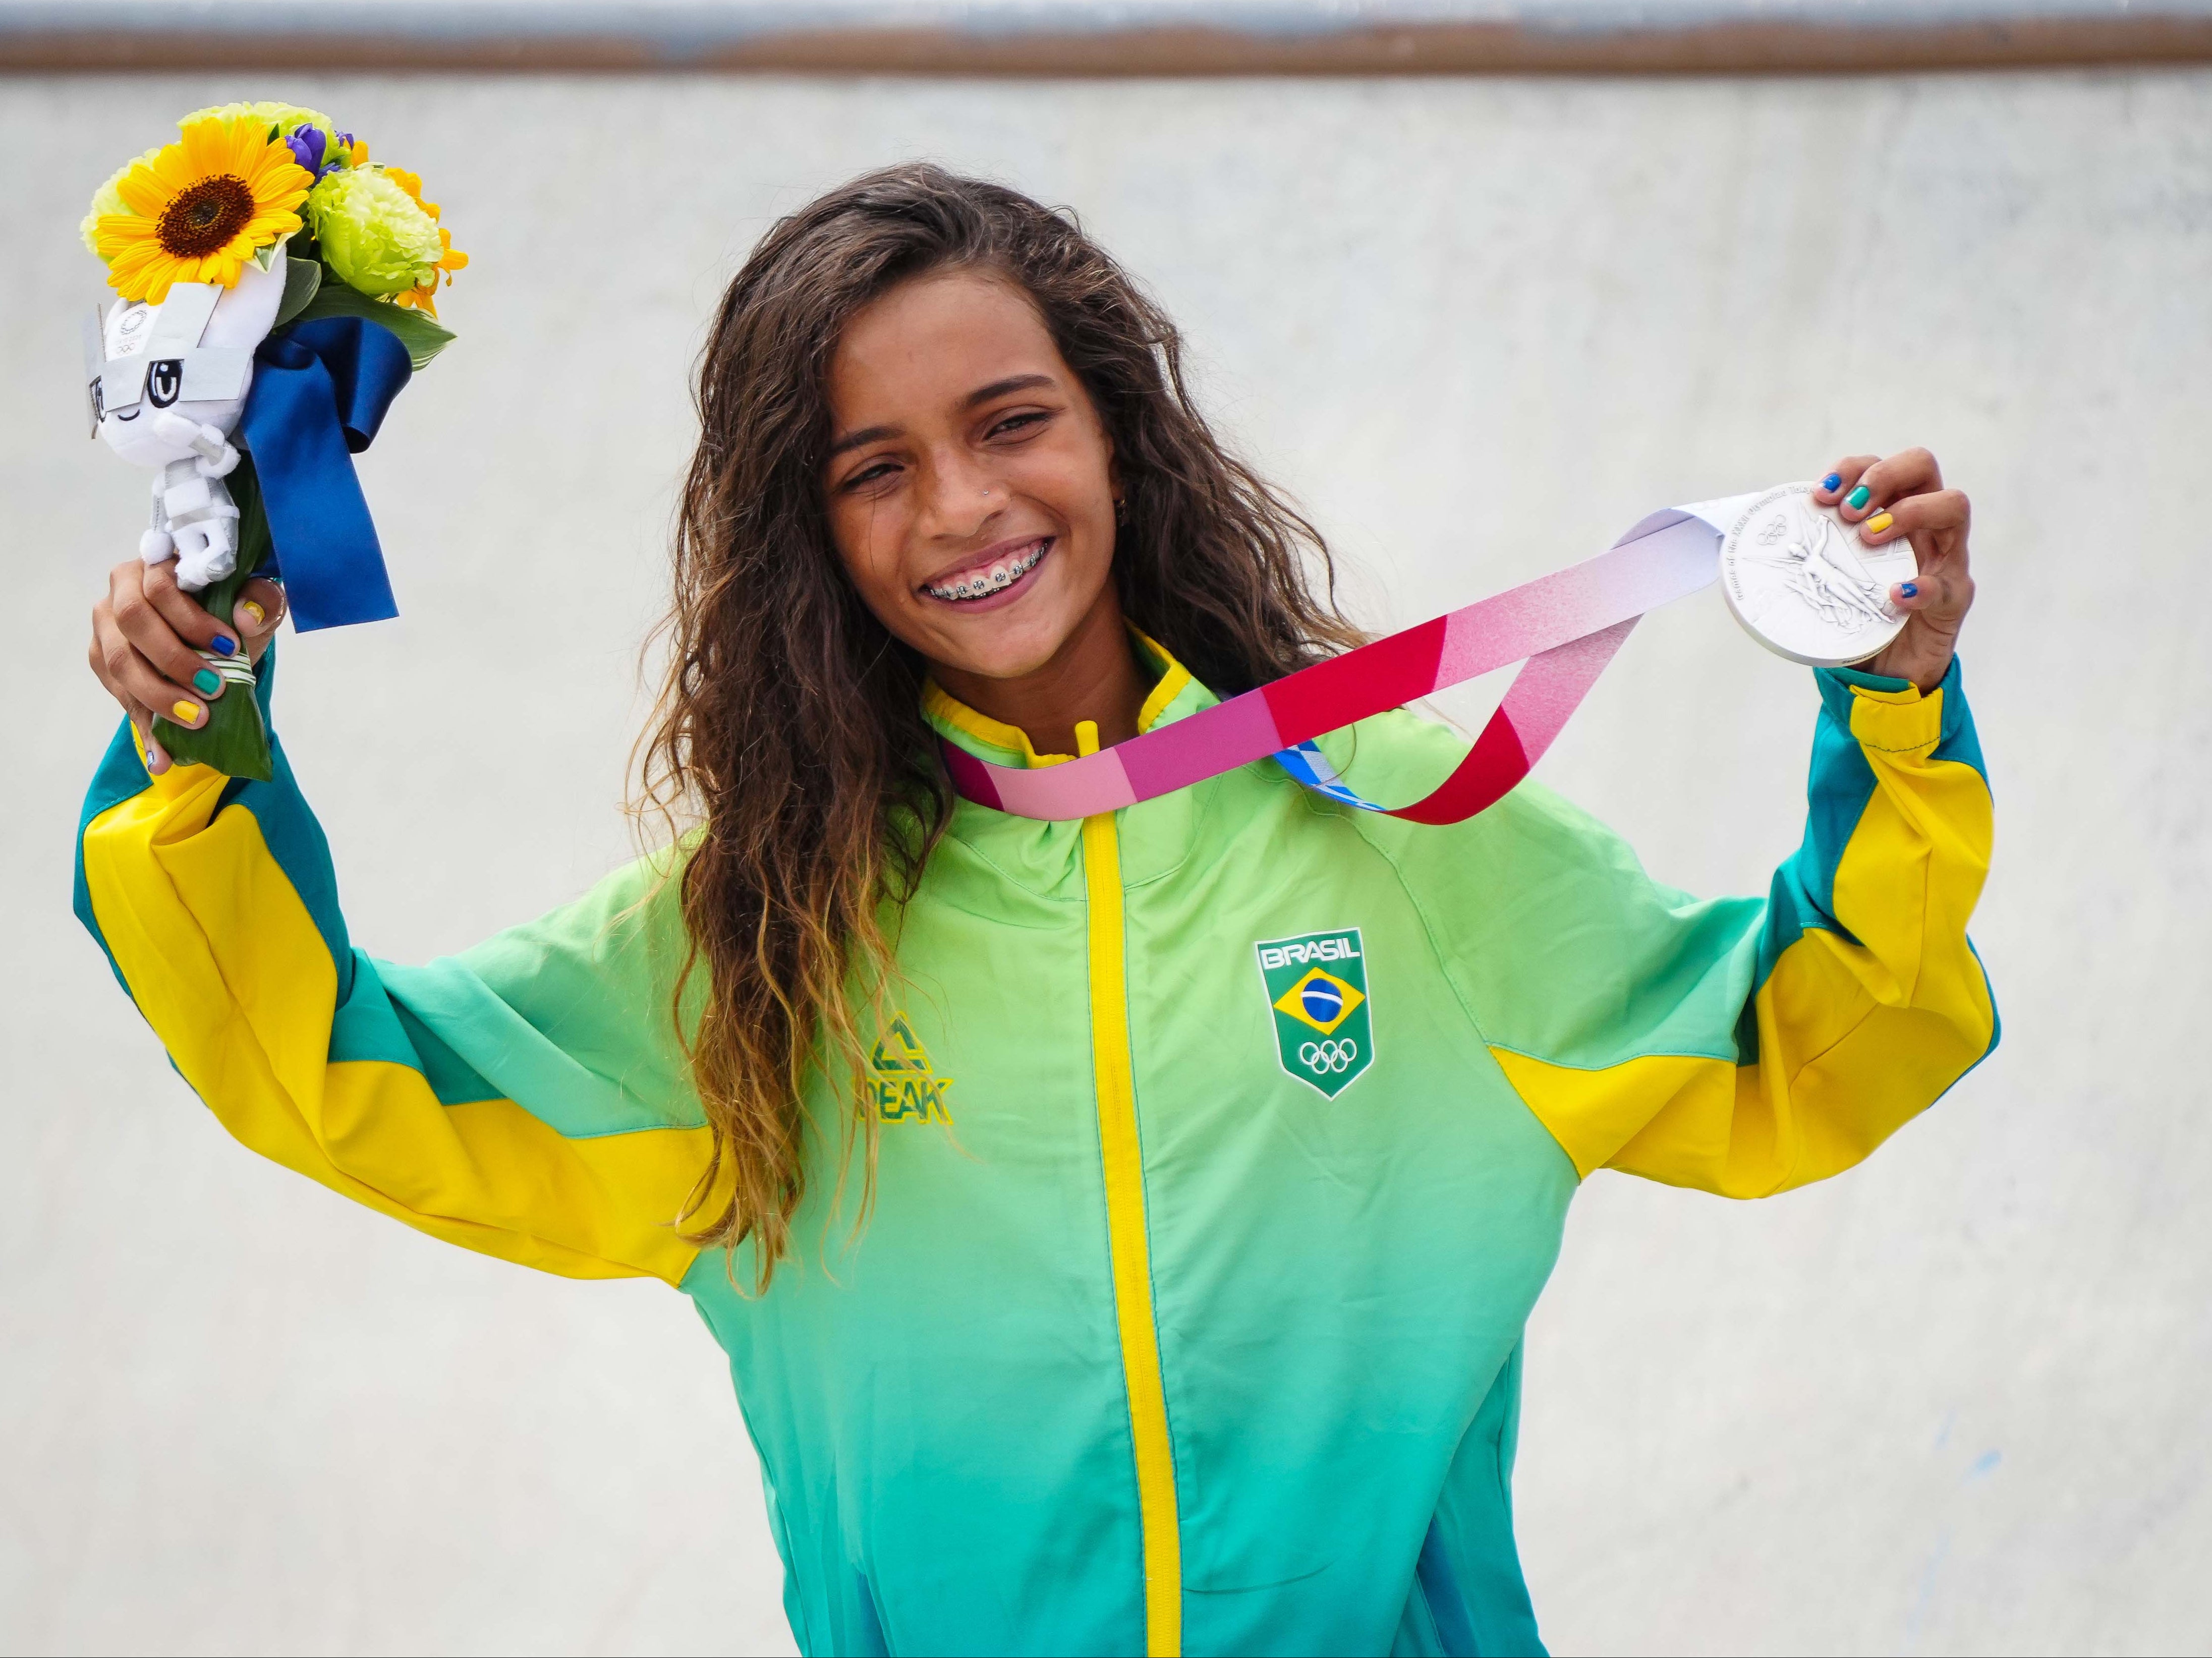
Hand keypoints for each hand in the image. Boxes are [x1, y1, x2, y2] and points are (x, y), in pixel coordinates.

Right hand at [89, 560, 284, 775]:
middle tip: (214, 690)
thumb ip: (261, 601)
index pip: (161, 587)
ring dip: (158, 695)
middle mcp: (121, 590)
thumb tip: (246, 617)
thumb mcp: (257, 604)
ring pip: (119, 662)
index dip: (192, 619)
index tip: (229, 648)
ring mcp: (106, 627)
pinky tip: (163, 757)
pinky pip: (119, 697)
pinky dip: (145, 729)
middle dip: (175, 661)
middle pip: (133, 623)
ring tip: (197, 720)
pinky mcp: (103, 661)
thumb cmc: (233, 612)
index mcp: (156, 565)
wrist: (215, 638)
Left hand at [1811, 449, 1973, 691]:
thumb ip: (1807, 557)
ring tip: (1868, 538)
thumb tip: (1750, 541)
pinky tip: (1894, 596)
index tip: (1821, 494)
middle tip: (1848, 513)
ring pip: (1954, 505)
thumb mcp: (1829, 580)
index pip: (1879, 465)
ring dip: (1908, 513)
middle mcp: (1924, 525)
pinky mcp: (1955, 598)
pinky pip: (1948, 584)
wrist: (1887, 673)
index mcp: (1891, 512)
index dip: (1851, 469)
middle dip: (1882, 477)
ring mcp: (1946, 557)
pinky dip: (1921, 586)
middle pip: (1922, 465)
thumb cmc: (1857, 616)